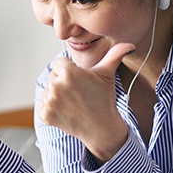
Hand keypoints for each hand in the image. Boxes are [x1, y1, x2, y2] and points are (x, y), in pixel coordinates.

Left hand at [38, 43, 133, 162]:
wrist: (101, 128)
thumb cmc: (103, 99)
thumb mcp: (107, 74)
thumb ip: (115, 55)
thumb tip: (130, 44)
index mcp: (68, 72)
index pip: (60, 62)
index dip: (70, 70)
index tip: (80, 80)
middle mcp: (56, 85)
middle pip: (53, 75)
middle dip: (63, 81)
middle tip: (78, 92)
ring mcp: (49, 101)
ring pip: (48, 90)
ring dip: (57, 94)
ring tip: (73, 102)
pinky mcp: (44, 114)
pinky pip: (43, 104)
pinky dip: (51, 108)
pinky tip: (66, 110)